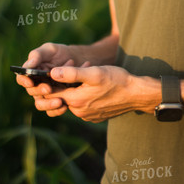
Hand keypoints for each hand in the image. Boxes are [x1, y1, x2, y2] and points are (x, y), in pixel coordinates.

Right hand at [15, 42, 89, 116]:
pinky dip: (58, 110)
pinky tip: (65, 105)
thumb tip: (28, 66)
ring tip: (59, 101)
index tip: (30, 82)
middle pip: (31, 92)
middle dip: (39, 91)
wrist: (77, 60)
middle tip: (49, 88)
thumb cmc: (59, 53)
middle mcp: (36, 84)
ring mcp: (45, 94)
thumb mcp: (49, 49)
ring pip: (40, 104)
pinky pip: (53, 110)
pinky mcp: (55, 100)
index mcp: (31, 72)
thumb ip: (38, 55)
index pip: (22, 78)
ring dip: (48, 104)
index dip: (24, 81)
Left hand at [40, 65, 158, 121]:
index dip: (47, 82)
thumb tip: (52, 72)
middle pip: (60, 98)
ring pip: (72, 100)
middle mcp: (79, 112)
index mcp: (76, 101)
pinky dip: (82, 94)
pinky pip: (82, 105)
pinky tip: (91, 83)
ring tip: (83, 71)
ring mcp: (87, 115)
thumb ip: (72, 73)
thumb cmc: (116, 80)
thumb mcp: (93, 72)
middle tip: (69, 67)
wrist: (136, 94)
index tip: (48, 71)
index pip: (50, 94)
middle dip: (60, 83)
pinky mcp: (95, 116)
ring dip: (72, 87)